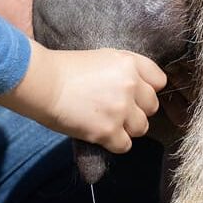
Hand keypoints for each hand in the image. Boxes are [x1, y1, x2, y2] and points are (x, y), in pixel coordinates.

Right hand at [0, 41, 166, 152]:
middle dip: (137, 110)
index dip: (147, 89)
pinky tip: (100, 134)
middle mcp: (131, 86)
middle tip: (116, 110)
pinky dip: (114, 143)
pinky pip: (125, 145)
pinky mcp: (108, 131)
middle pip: (152, 107)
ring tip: (107, 122)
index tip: (134, 94)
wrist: (43, 84)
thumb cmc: (65, 69)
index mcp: (130, 64)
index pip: (159, 81)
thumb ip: (124, 70)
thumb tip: (139, 87)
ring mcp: (121, 110)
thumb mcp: (102, 57)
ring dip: (127, 128)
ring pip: (141, 128)